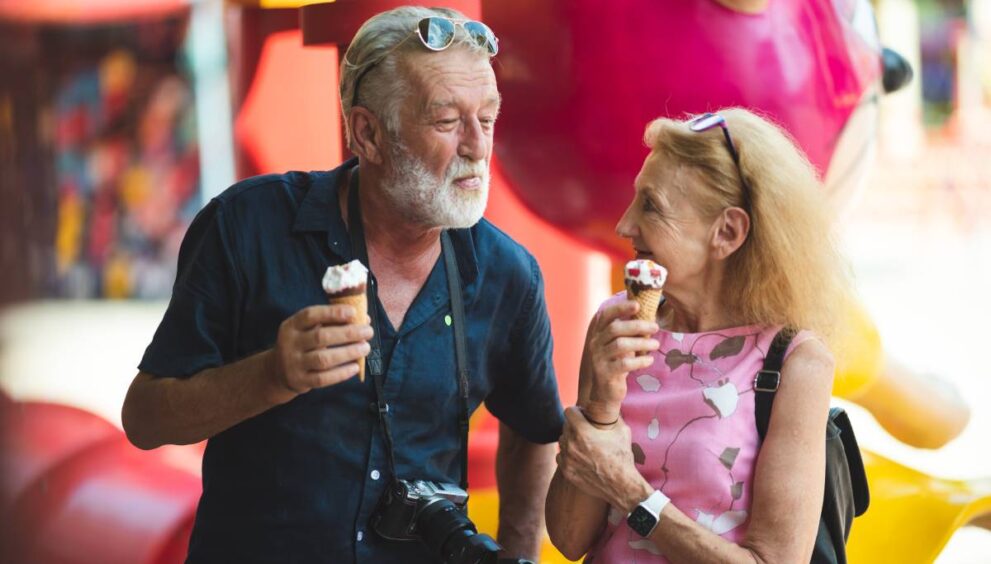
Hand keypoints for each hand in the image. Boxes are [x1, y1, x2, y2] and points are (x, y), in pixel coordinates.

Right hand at [270, 304, 372, 399]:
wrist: (278, 370)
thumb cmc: (302, 344)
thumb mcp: (308, 329)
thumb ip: (332, 322)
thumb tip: (364, 319)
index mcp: (292, 325)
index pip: (310, 315)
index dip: (332, 313)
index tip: (353, 312)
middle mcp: (290, 343)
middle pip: (321, 337)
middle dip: (348, 333)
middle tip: (368, 332)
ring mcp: (294, 363)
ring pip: (323, 359)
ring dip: (348, 353)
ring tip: (365, 348)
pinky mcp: (300, 381)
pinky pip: (323, 379)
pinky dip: (341, 373)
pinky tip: (355, 367)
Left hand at [557, 407, 651, 512]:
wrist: (621, 485)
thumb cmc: (622, 457)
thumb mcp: (622, 430)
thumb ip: (612, 416)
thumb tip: (609, 407)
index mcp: (582, 432)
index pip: (568, 412)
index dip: (577, 411)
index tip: (582, 414)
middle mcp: (571, 444)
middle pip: (565, 426)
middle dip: (574, 426)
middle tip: (585, 430)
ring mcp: (567, 459)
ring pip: (562, 441)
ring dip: (570, 440)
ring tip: (583, 444)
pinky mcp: (566, 471)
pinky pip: (561, 456)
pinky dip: (568, 455)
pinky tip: (580, 457)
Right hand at [582, 300, 657, 421]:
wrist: (605, 394)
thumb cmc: (616, 366)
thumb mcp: (619, 348)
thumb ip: (626, 334)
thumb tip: (648, 319)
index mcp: (598, 335)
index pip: (605, 315)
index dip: (620, 308)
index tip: (638, 305)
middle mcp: (595, 344)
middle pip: (615, 328)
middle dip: (637, 325)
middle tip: (655, 327)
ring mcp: (598, 359)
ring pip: (620, 345)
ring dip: (641, 343)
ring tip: (655, 344)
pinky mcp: (604, 373)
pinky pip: (624, 364)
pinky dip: (639, 361)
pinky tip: (649, 361)